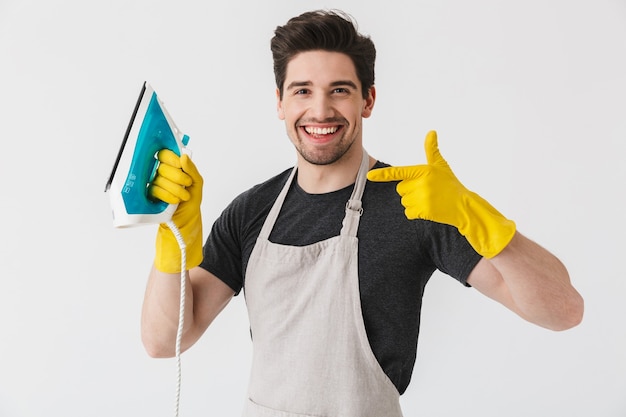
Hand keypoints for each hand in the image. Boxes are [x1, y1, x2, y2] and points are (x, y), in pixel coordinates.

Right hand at [150, 149, 203, 271]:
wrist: (185, 222)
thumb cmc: (190, 203)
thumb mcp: (197, 184)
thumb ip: (192, 169)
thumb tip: (183, 156)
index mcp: (172, 168)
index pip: (164, 154)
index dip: (171, 158)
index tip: (179, 164)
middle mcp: (161, 175)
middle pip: (162, 166)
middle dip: (177, 177)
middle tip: (186, 184)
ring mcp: (154, 185)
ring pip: (159, 179)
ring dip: (174, 188)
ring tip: (183, 197)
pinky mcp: (149, 196)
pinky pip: (154, 190)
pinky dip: (167, 195)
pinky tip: (174, 201)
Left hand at [367, 130, 515, 257]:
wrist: (464, 205)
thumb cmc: (450, 184)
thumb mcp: (441, 166)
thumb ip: (432, 150)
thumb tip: (431, 132)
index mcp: (423, 171)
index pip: (399, 172)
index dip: (383, 175)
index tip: (369, 175)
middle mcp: (421, 184)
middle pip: (400, 189)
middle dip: (410, 191)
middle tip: (426, 191)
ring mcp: (422, 198)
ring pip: (404, 201)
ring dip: (413, 202)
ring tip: (429, 200)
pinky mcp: (423, 211)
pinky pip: (408, 212)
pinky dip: (416, 213)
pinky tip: (428, 209)